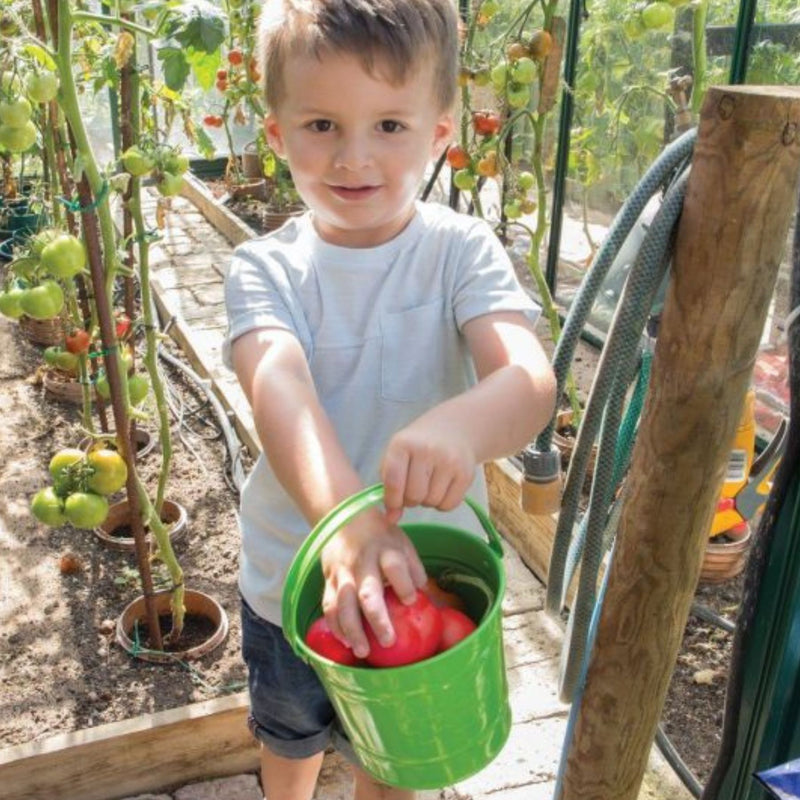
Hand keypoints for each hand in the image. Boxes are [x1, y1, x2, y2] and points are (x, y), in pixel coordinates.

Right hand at [320, 510, 425, 658]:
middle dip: (377, 619)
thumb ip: (413, 567)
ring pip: (343, 604)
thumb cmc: (381, 536)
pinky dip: (335, 625)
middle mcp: (363, 563)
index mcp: (385, 551)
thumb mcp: (402, 543)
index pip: (395, 568)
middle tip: (388, 642)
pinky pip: (329, 605)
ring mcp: (343, 572)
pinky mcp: (328, 579)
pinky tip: (345, 641)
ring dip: (352, 629)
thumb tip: (424, 594)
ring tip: (363, 651)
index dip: (404, 585)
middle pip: (367, 593)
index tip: (410, 601)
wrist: (346, 519)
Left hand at [380, 413, 476, 525]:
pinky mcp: (466, 473)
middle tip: (413, 489)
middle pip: (414, 496)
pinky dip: (442, 504)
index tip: (394, 503)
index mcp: (403, 444)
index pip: (393, 481)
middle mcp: (426, 450)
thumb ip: (389, 487)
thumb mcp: (397, 458)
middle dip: (411, 500)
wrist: (452, 430)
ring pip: (432, 502)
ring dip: (427, 501)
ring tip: (428, 485)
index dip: (392, 499)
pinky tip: (442, 488)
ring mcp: (449, 461)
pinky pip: (449, 505)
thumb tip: (391, 519)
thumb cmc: (417, 448)